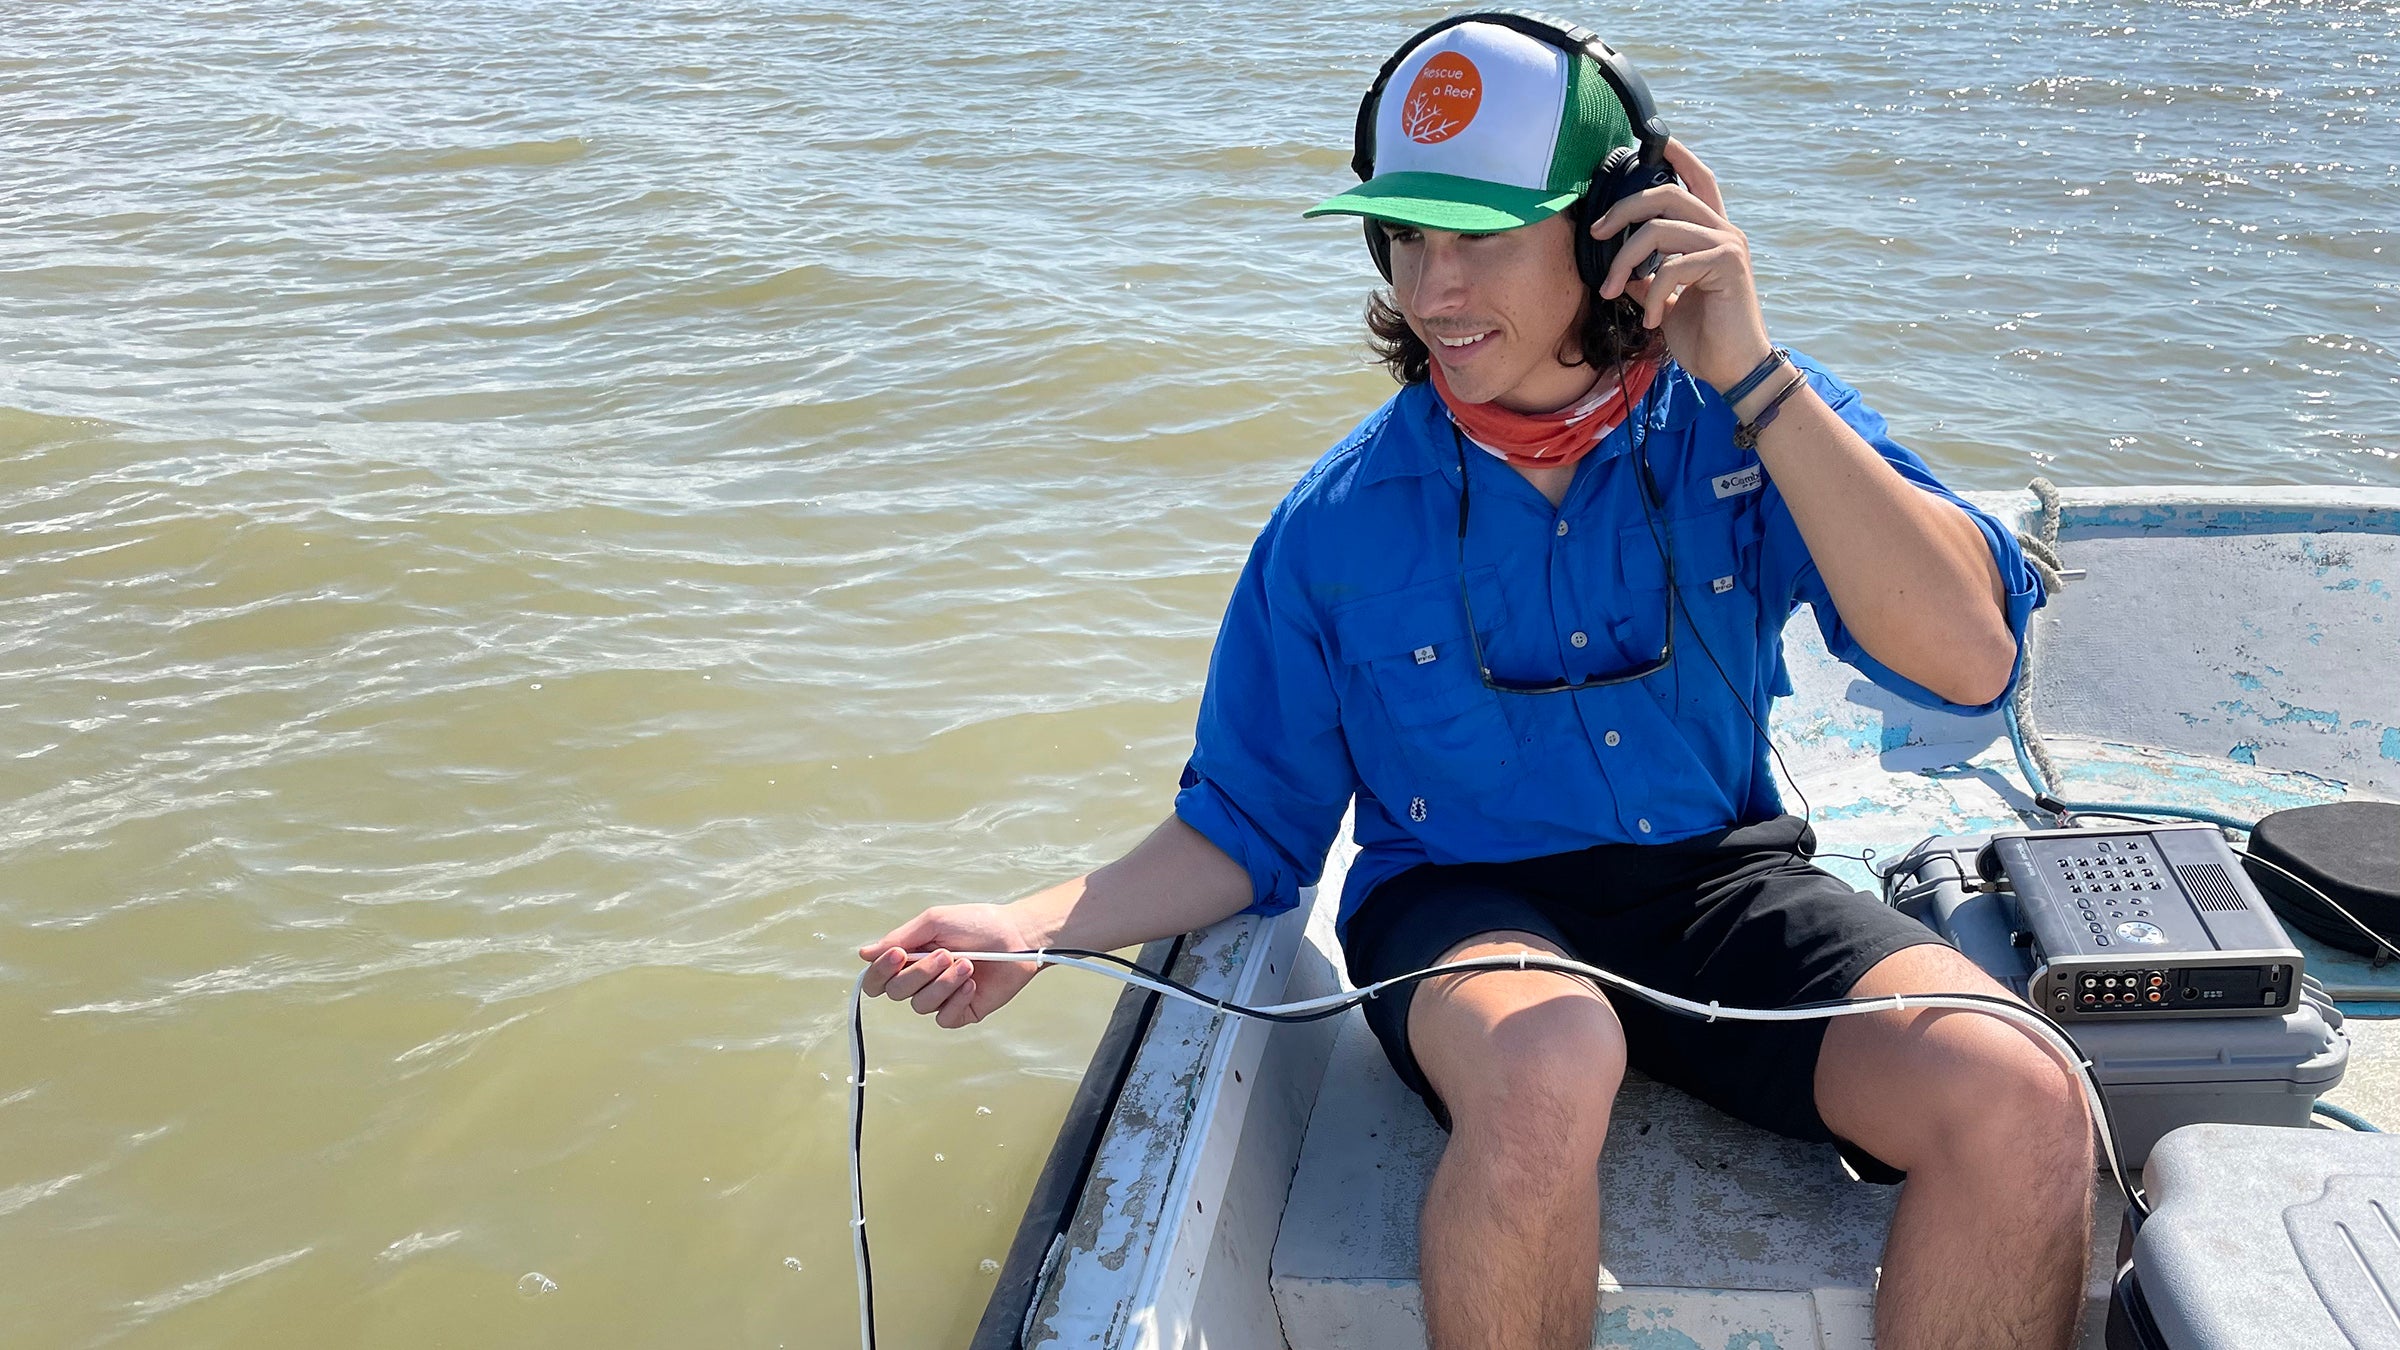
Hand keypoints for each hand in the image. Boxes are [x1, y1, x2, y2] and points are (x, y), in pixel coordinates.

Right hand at [858, 903, 1052, 1028]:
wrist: (1018, 936)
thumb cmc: (978, 923)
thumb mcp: (935, 922)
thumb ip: (900, 938)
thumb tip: (864, 954)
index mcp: (910, 958)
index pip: (878, 977)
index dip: (881, 971)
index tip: (899, 954)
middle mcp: (921, 980)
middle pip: (896, 992)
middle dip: (920, 973)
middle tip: (946, 953)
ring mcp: (941, 997)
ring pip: (920, 1005)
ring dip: (944, 983)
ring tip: (968, 965)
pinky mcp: (962, 1011)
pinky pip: (944, 1018)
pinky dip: (956, 1000)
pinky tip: (973, 985)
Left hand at [1589, 138, 1775, 394]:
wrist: (1734, 368)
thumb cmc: (1703, 335)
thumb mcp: (1665, 299)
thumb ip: (1648, 275)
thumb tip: (1620, 265)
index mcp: (1711, 232)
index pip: (1696, 179)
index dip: (1677, 156)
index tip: (1650, 141)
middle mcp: (1723, 230)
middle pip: (1666, 194)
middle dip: (1622, 209)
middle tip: (1596, 235)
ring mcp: (1727, 245)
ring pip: (1659, 229)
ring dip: (1624, 262)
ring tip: (1612, 293)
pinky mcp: (1727, 265)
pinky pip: (1672, 266)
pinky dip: (1653, 295)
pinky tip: (1652, 322)